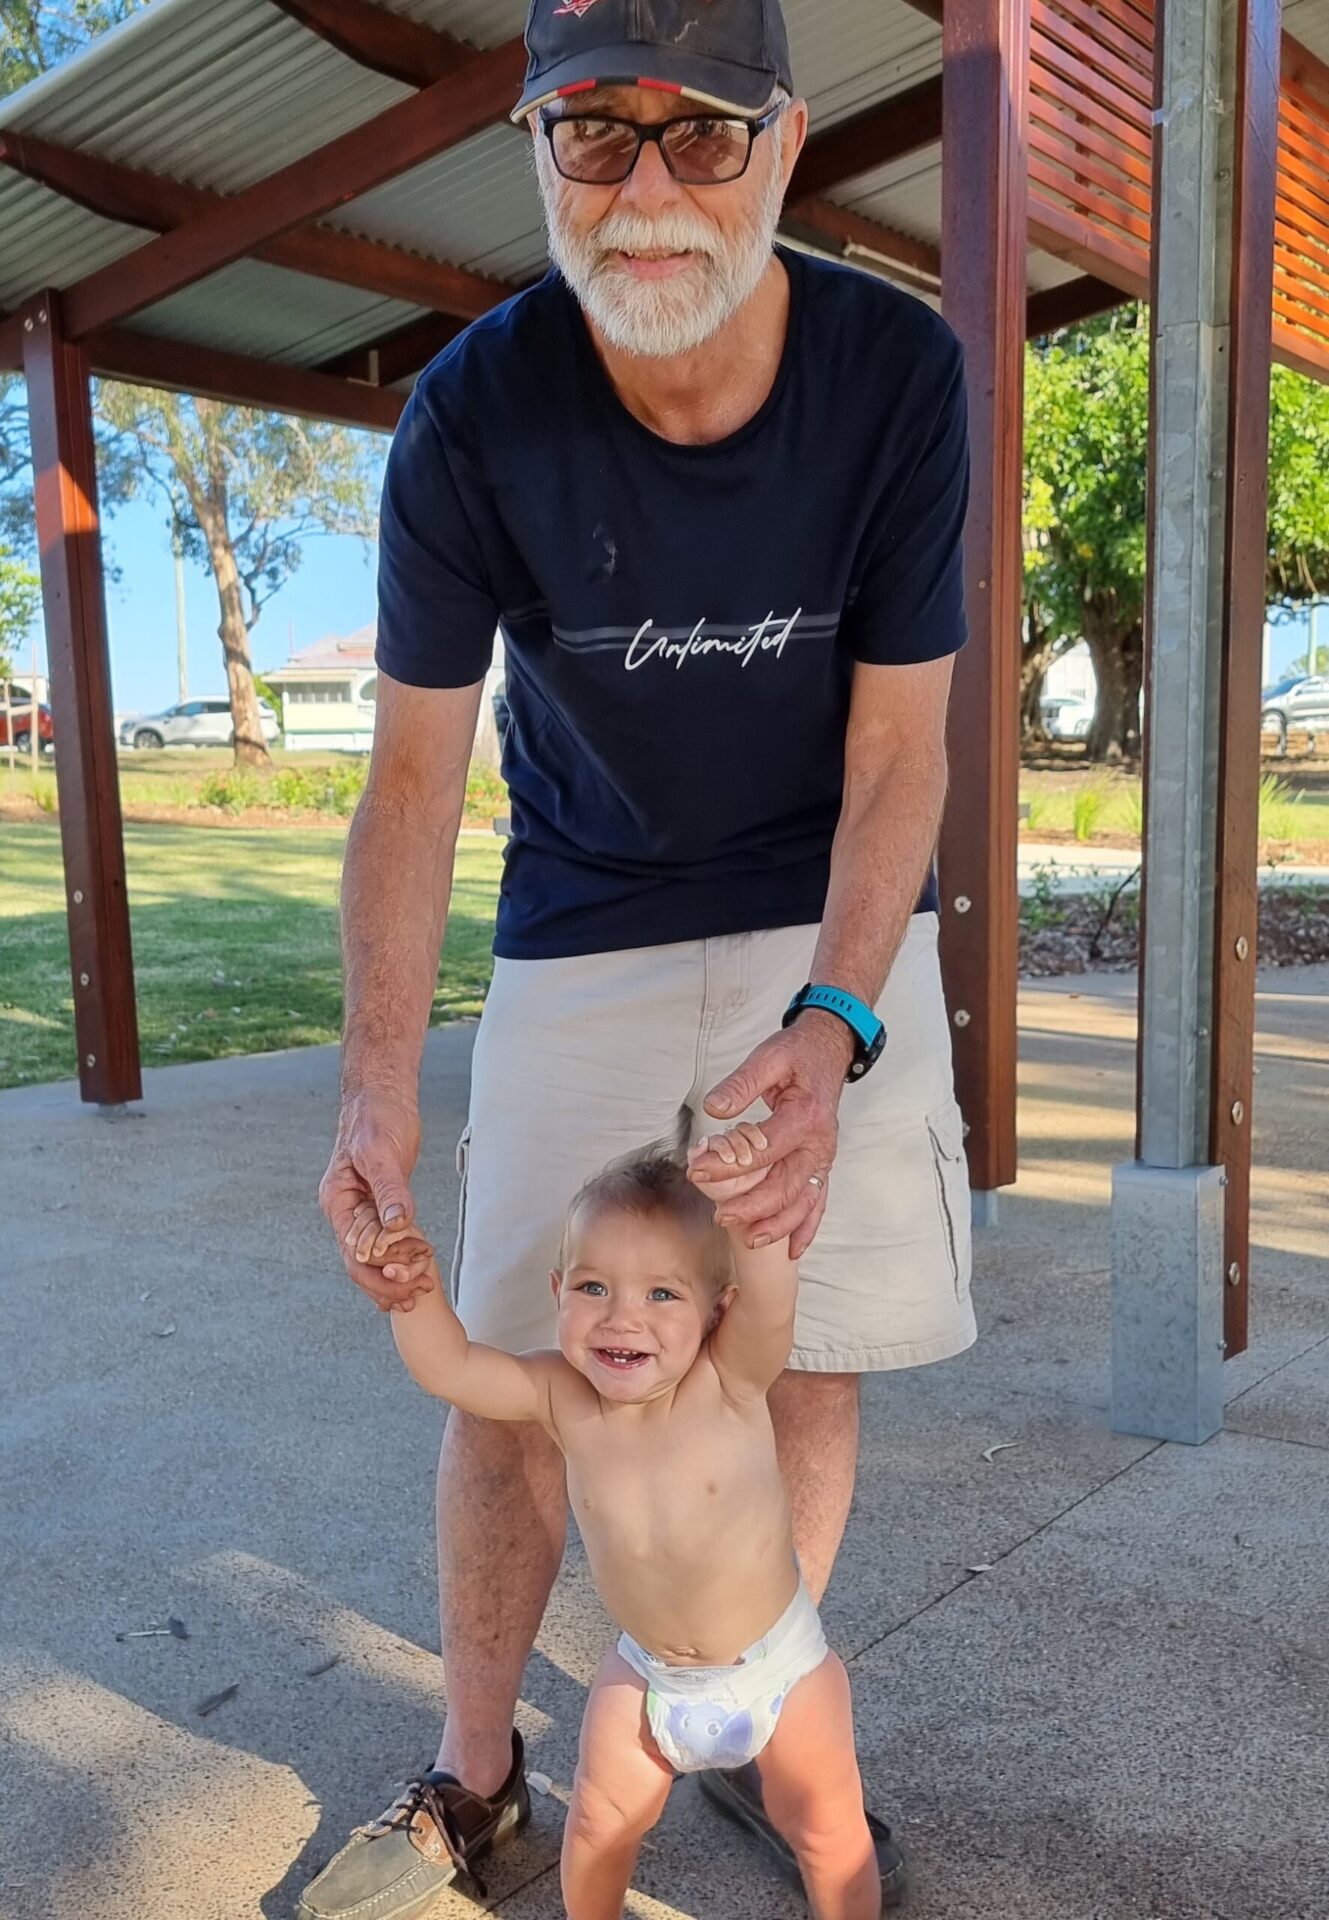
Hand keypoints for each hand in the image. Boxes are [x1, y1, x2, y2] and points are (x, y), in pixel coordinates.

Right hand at [320, 1088, 430, 1312]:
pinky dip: (401, 1257)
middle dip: (388, 1281)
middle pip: (361, 1262)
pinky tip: (416, 1272)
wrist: (384, 1096)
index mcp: (338, 1201)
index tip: (407, 1282)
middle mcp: (347, 1210)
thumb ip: (389, 1189)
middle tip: (419, 1292)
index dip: (379, 1273)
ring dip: (396, 1274)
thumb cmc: (375, 1117)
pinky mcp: (382, 1203)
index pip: (353, 1252)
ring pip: (374, 1255)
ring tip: (422, 1289)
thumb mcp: (381, 1153)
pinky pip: (387, 1240)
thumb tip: (397, 1224)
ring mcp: (363, 1209)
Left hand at [691, 1012, 853, 1258]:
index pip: (764, 1150)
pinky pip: (818, 1201)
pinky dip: (806, 1227)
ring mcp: (824, 1157)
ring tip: (749, 1238)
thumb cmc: (797, 1055)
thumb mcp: (767, 1057)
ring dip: (778, 1223)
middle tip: (720, 1216)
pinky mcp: (822, 1164)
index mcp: (805, 1116)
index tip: (698, 1172)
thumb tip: (714, 1108)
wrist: (828, 1051)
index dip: (729, 1165)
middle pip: (787, 1184)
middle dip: (753, 1206)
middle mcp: (820, 1143)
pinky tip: (792, 1248)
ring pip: (804, 1200)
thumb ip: (741, 1084)